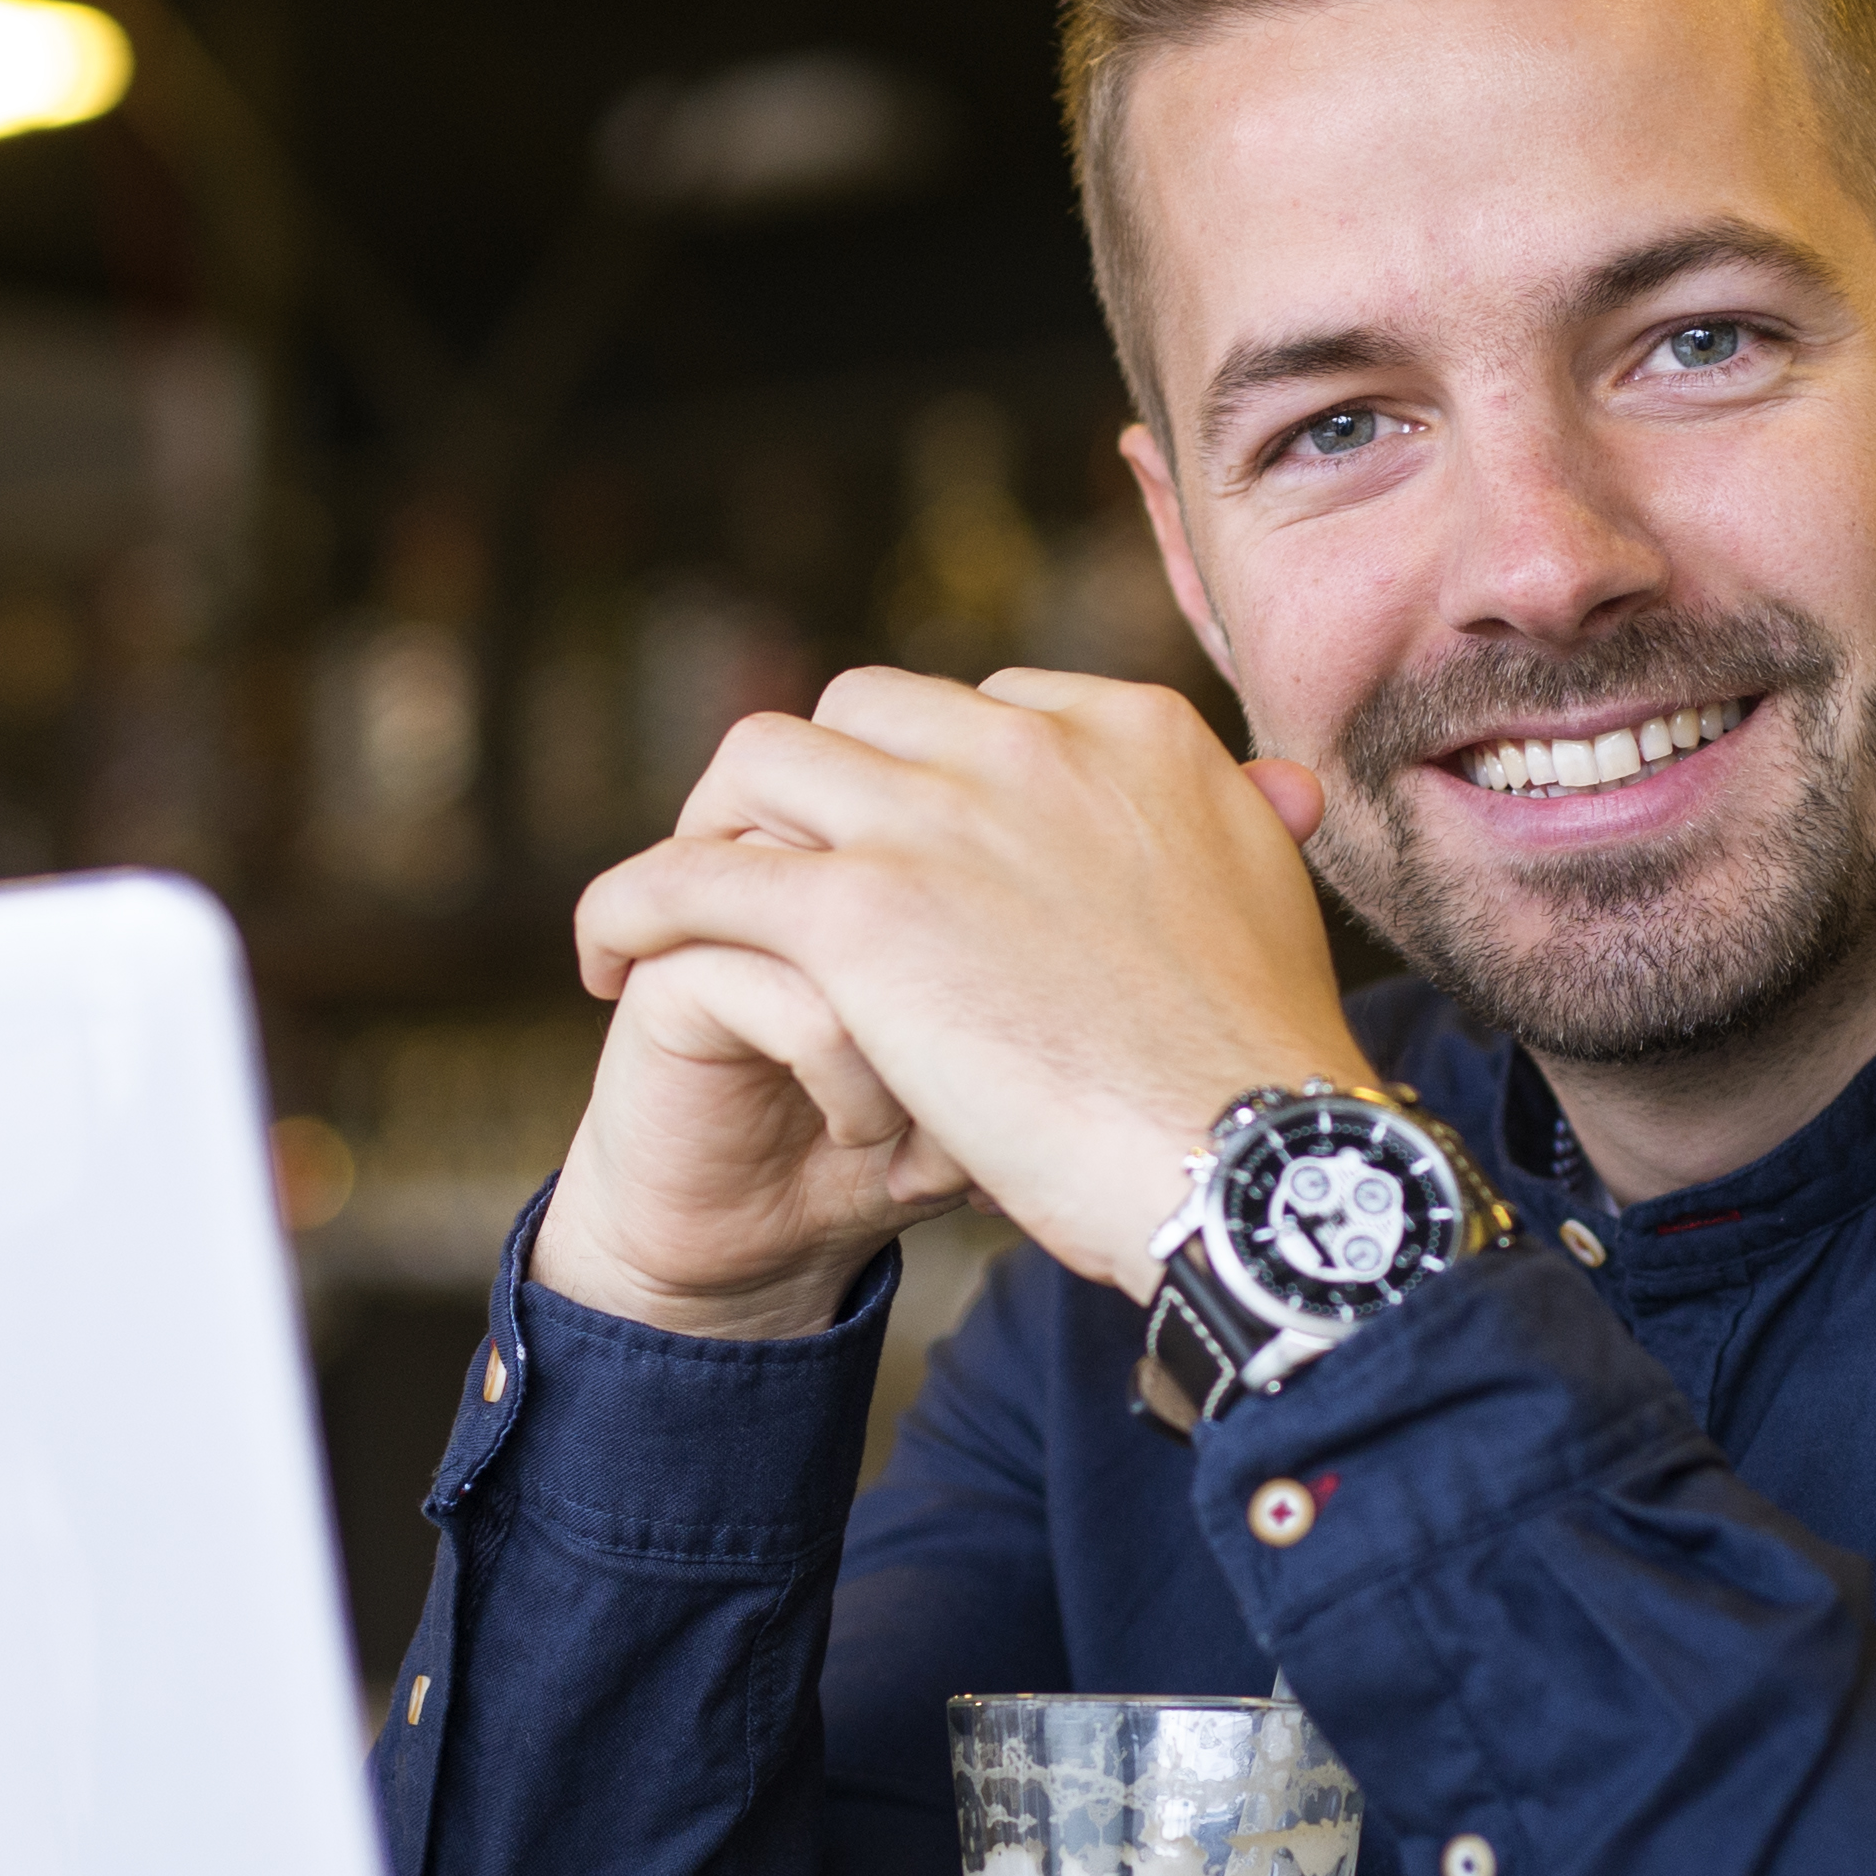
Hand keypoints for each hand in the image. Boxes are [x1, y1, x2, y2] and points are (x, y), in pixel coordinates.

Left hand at [567, 670, 1359, 1294]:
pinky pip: (691, 875)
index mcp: (1131, 734)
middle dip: (808, 789)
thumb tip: (1265, 796)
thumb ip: (1235, 829)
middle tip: (777, 877)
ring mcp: (938, 817)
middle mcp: (1029, 744)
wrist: (1255, 1164)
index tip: (898, 863)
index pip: (977, 711)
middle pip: (860, 713)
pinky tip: (608, 961)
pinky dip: (631, 906)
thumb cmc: (1265, 1073)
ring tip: (684, 911)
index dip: (919, 785)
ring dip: (712, 826)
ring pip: (759, 759)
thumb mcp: (1267, 902)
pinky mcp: (858, 909)